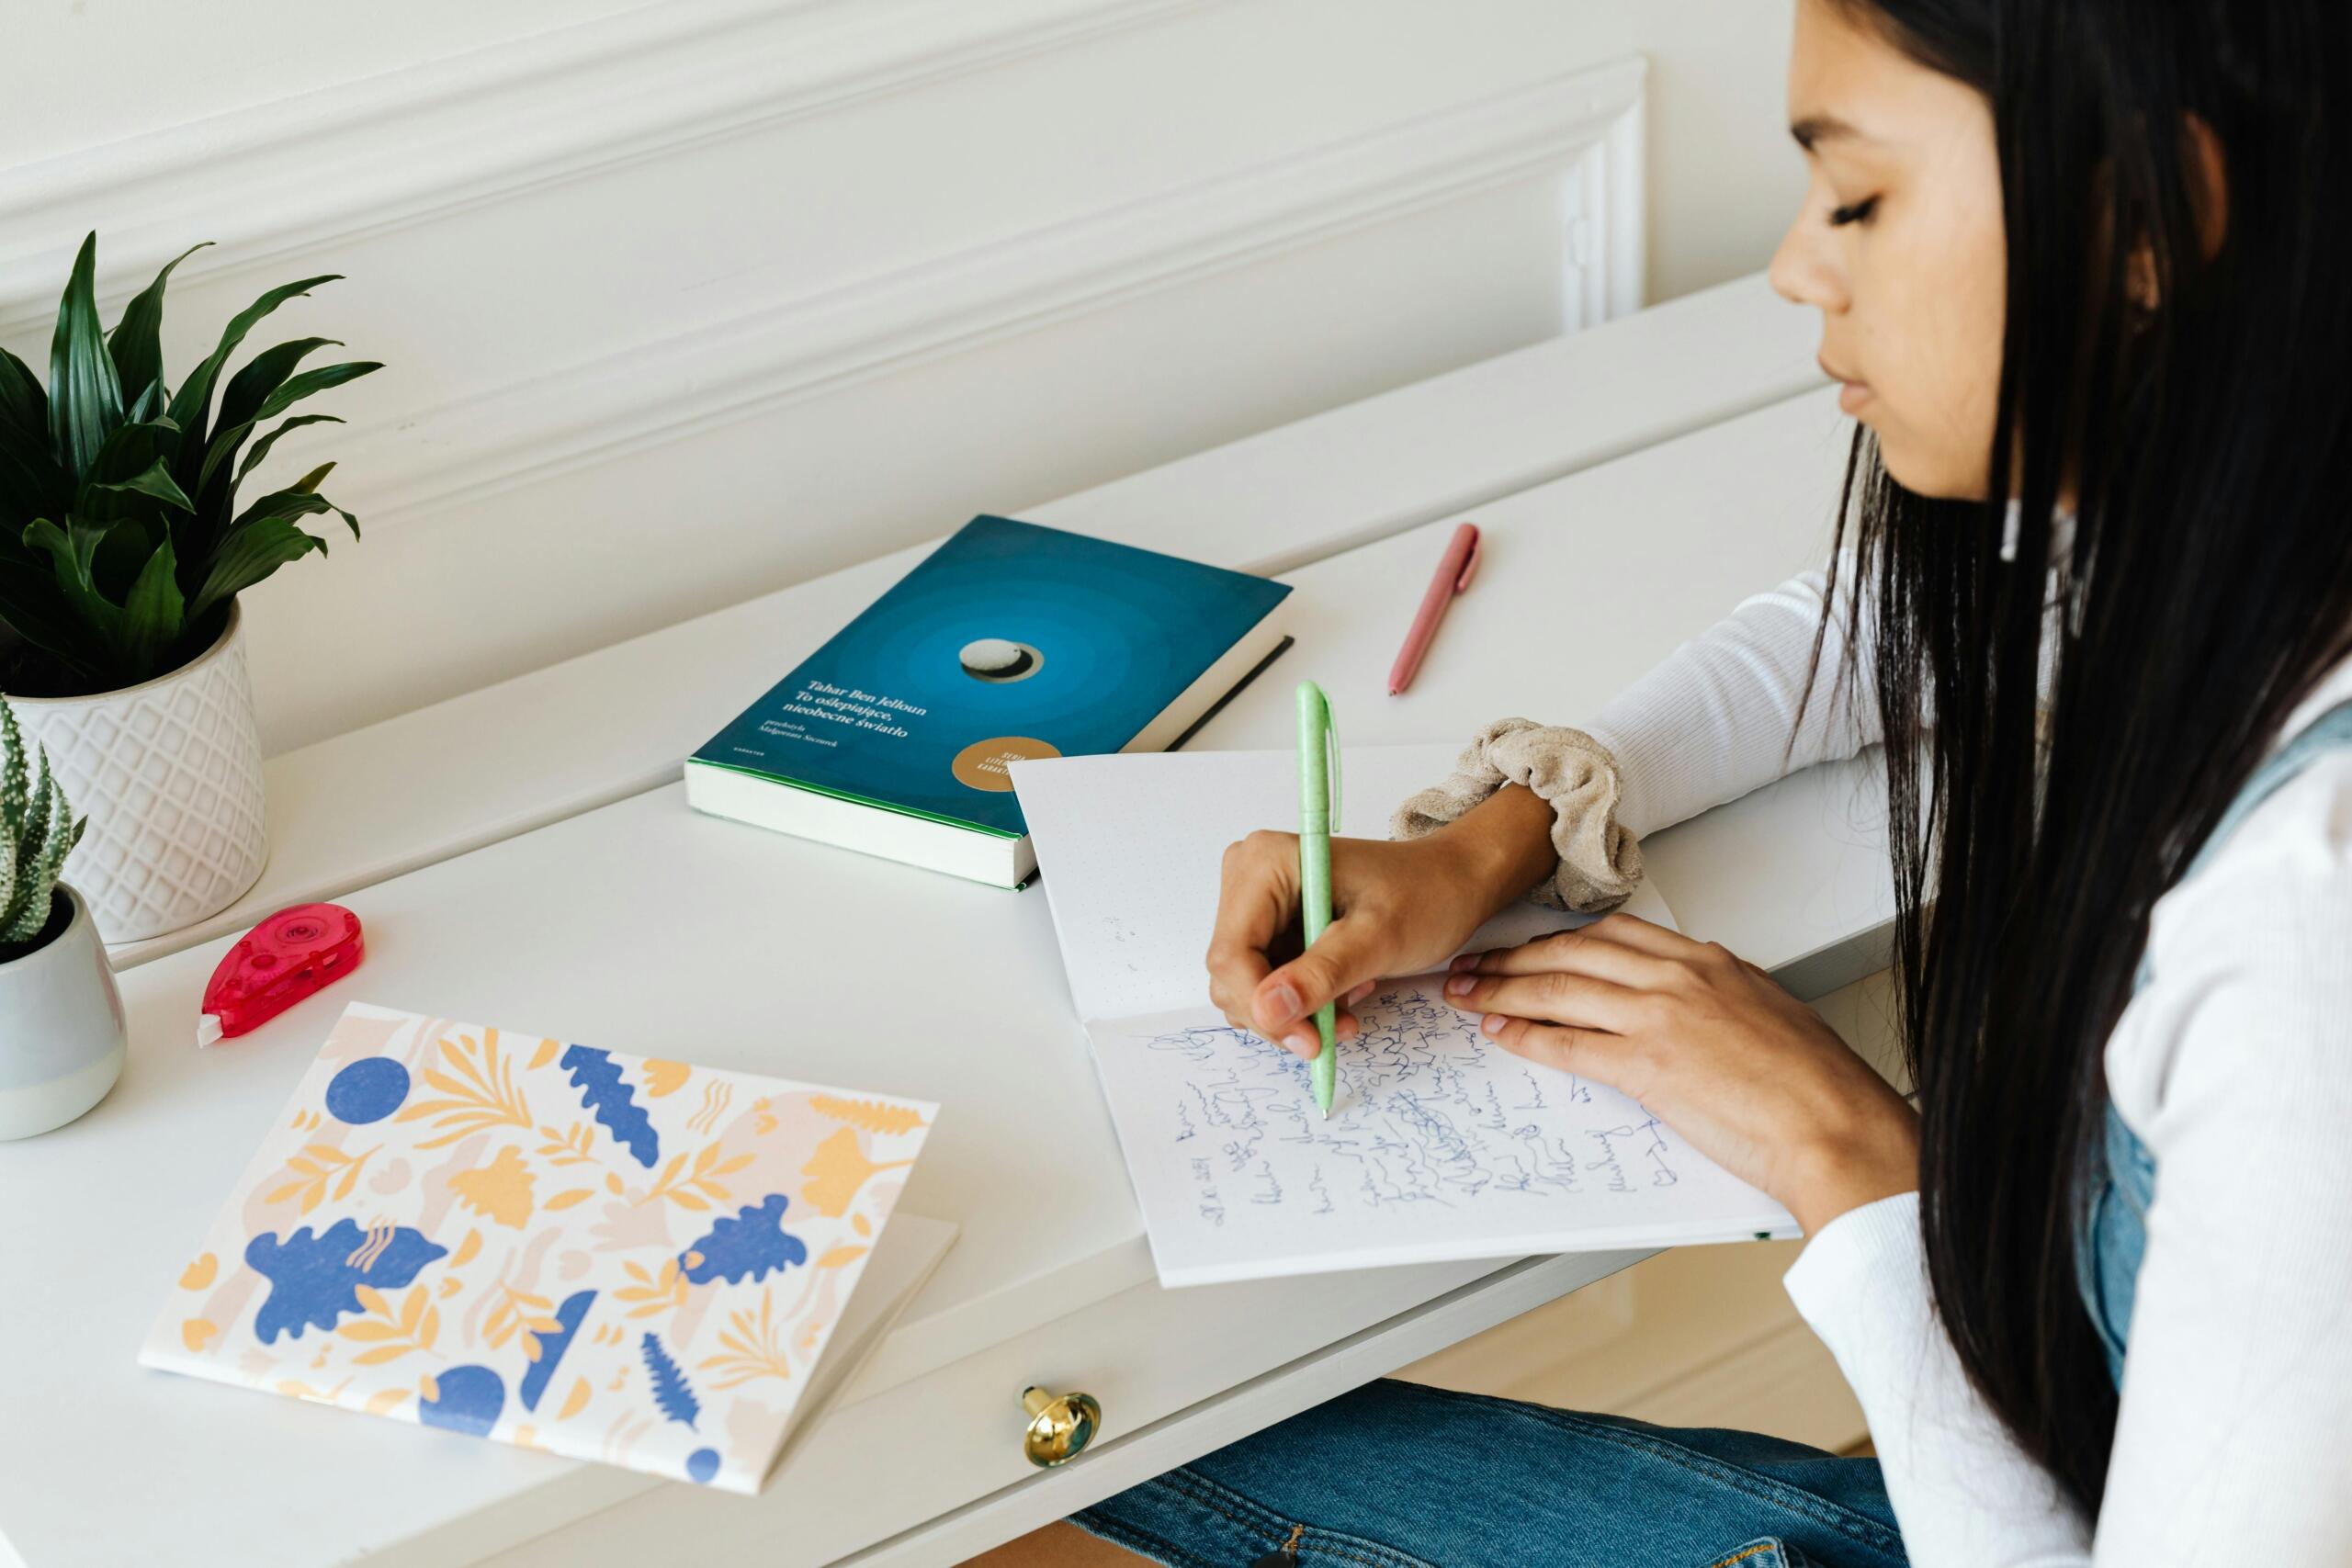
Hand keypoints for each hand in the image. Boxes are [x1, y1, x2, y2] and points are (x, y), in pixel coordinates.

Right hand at [1205, 809, 1539, 1058]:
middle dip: (1282, 1013)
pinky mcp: (1271, 924)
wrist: (1453, 881)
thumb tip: (1266, 1011)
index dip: (1262, 1006)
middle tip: (1339, 1028)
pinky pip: (1266, 980)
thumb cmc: (1426, 895)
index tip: (1309, 1041)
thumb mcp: (1378, 939)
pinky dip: (1300, 1001)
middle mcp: (1249, 876)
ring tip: (1350, 1006)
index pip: (1231, 954)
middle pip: (1233, 974)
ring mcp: (1257, 901)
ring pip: (1247, 985)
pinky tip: (1342, 993)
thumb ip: (1321, 975)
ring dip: (1294, 1012)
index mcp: (1266, 863)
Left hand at [1442, 911, 1918, 1234]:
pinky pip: (1567, 1042)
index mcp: (1711, 961)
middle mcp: (1680, 977)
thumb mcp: (1771, 1014)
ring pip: (1559, 989)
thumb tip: (1695, 1008)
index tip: (1529, 946)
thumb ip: (1723, 999)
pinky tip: (1499, 1033)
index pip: (1614, 934)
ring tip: (1466, 993)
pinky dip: (1525, 1035)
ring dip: (1502, 990)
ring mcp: (1660, 1017)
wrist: (1836, 1125)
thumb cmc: (1817, 1085)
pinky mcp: (1647, 1065)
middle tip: (1474, 963)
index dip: (1560, 939)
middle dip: (1514, 957)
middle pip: (1573, 952)